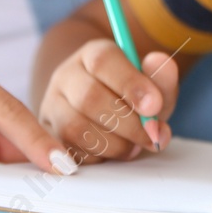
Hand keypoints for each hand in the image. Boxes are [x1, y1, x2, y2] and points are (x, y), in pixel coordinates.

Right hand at [38, 39, 176, 162]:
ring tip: (134, 146)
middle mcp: (66, 76)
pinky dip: (98, 157)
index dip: (130, 83)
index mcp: (92, 55)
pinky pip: (70, 152)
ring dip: (113, 144)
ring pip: (75, 128)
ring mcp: (52, 106)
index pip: (103, 61)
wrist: (106, 115)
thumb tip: (162, 62)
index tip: (154, 106)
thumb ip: (161, 79)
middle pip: (88, 97)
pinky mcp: (49, 136)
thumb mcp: (153, 88)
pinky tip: (113, 153)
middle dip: (127, 123)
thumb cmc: (133, 99)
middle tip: (152, 135)